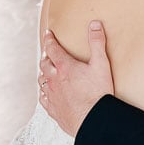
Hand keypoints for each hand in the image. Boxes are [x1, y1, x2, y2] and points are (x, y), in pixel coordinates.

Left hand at [39, 21, 113, 136]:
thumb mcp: (101, 64)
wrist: (93, 119)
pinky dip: (44, 93)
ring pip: (42, 81)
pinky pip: (43, 99)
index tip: (48, 35)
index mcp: (65, 67)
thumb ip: (97, 43)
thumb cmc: (98, 93)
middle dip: (46, 57)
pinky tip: (46, 93)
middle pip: (45, 65)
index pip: (53, 49)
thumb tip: (94, 24)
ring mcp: (52, 95)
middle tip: (47, 53)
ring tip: (46, 71)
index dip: (50, 40)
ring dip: (43, 74)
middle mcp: (54, 80)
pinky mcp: (54, 110)